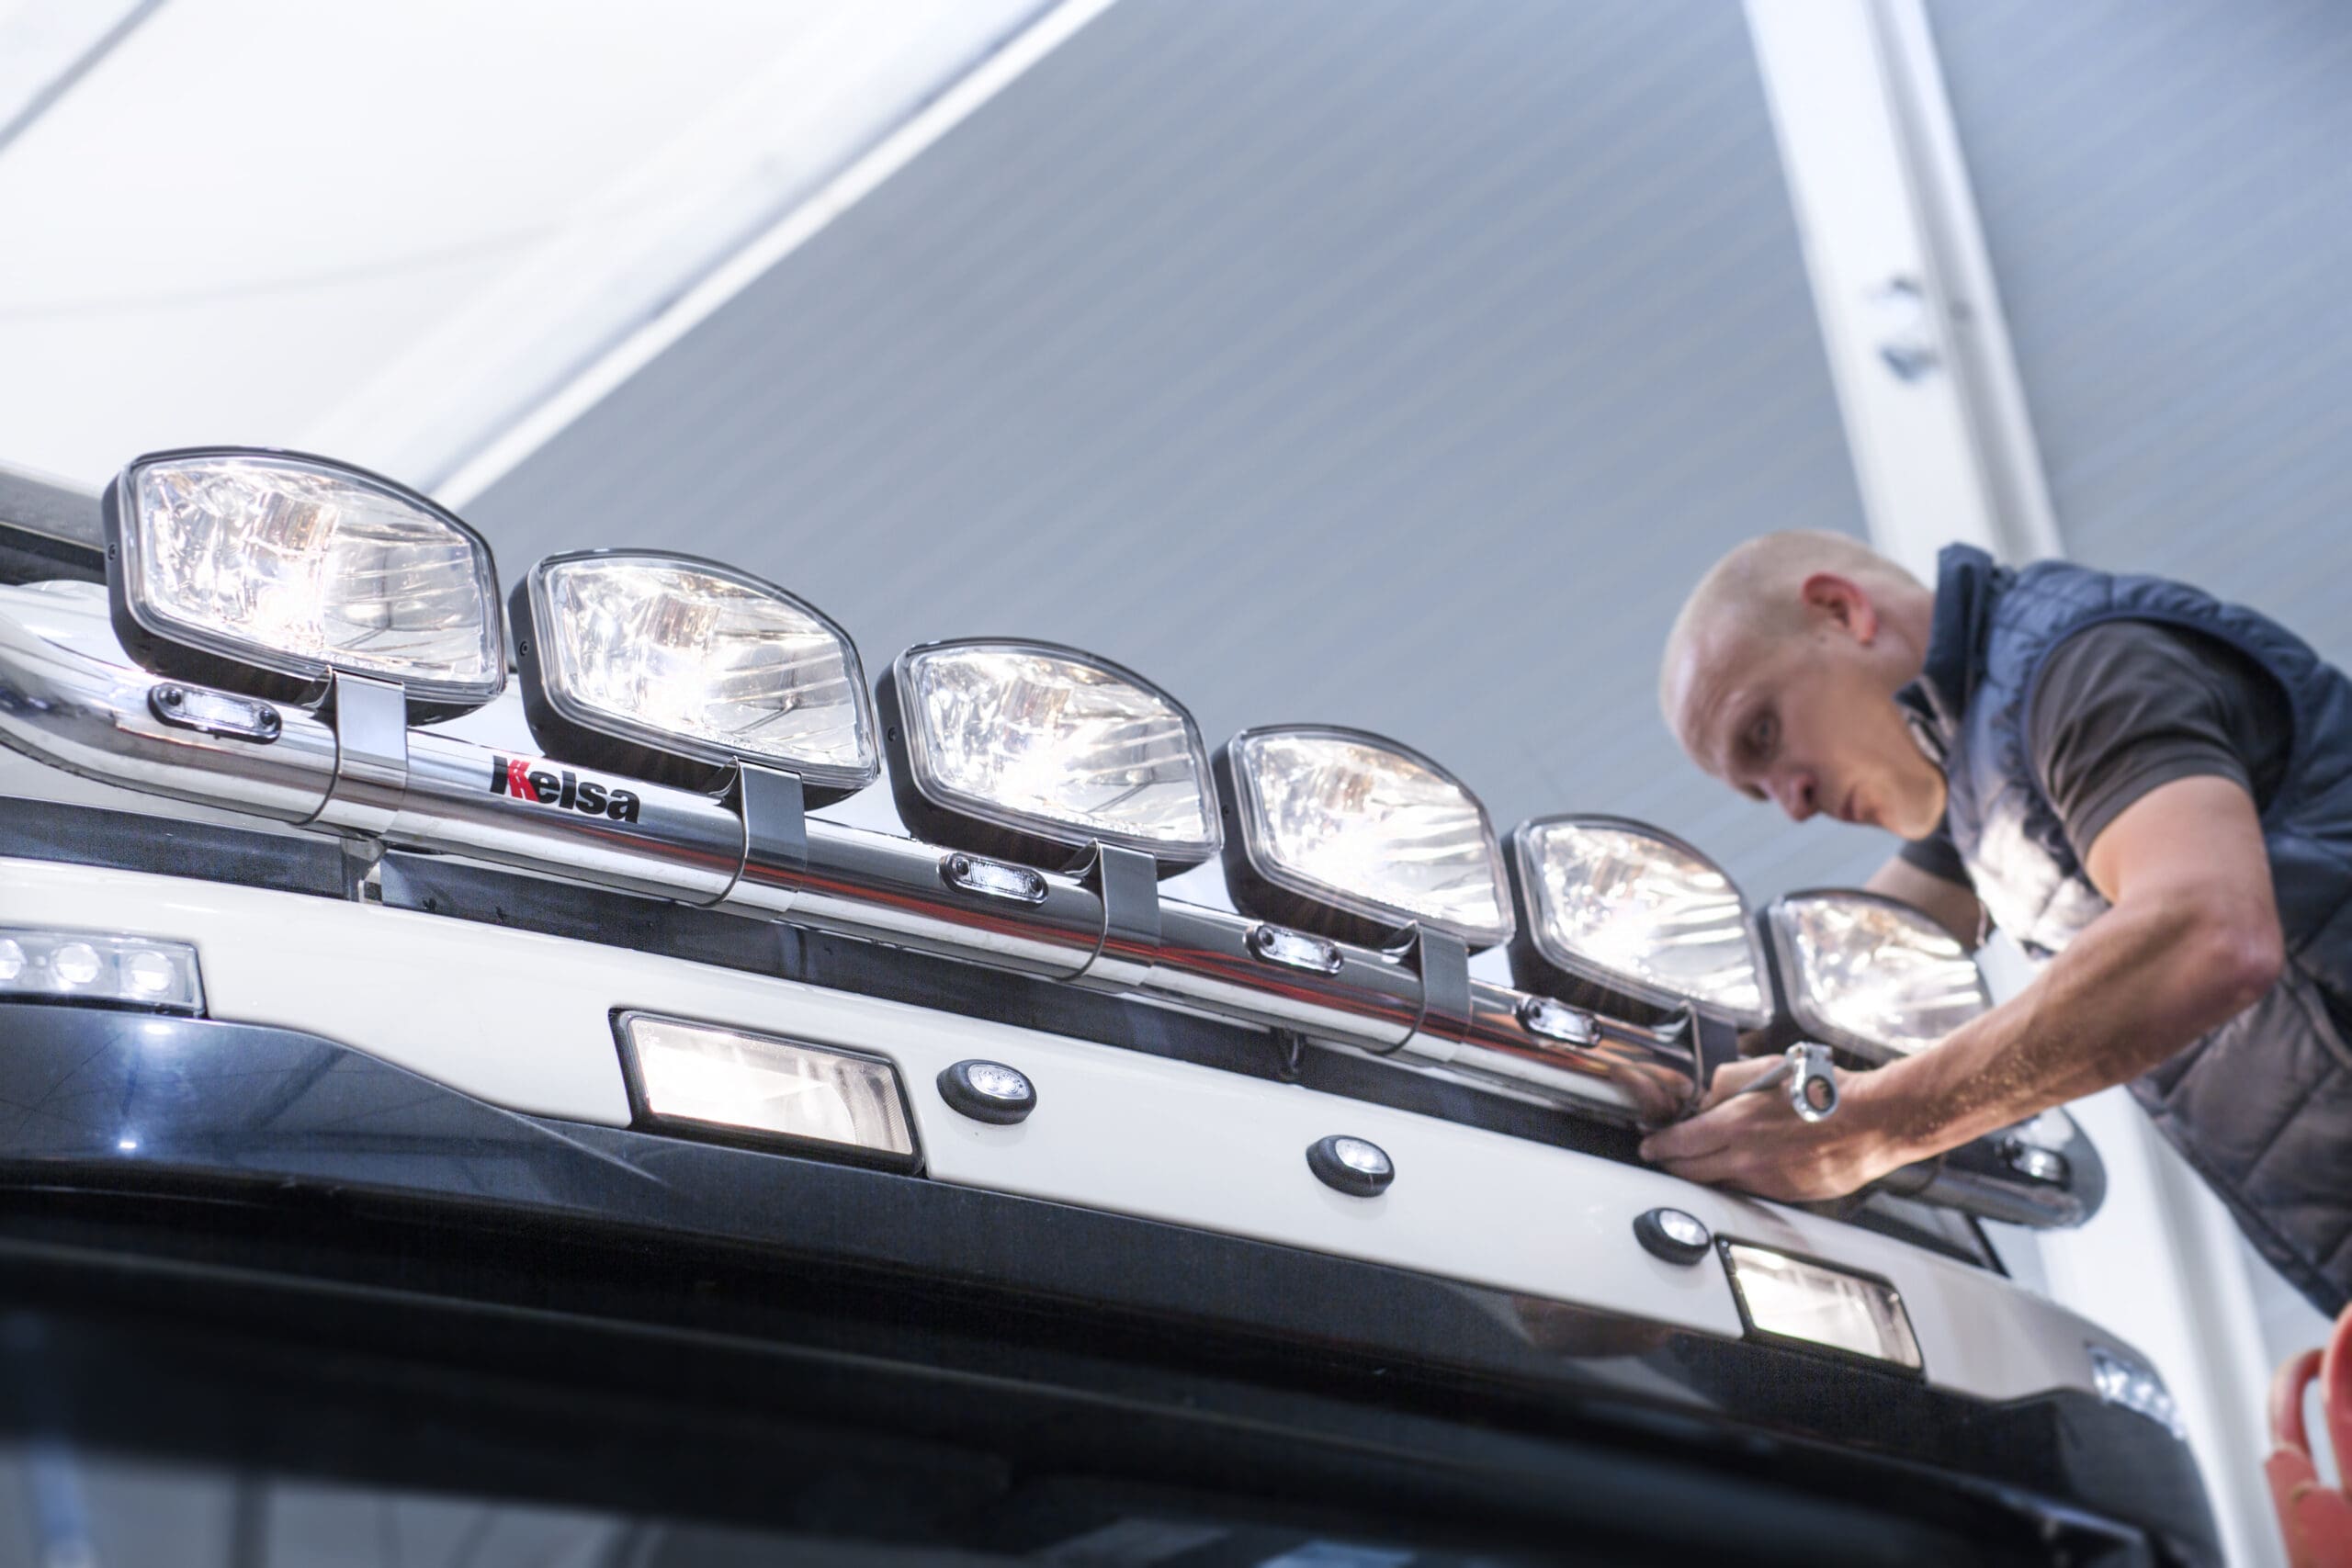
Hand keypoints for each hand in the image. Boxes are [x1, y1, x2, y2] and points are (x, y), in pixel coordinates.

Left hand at [1637, 1054, 1907, 1202]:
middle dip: (1671, 1163)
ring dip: (1702, 1173)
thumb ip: (1727, 1081)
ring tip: (1696, 1161)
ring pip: (1719, 1183)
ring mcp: (1767, 1180)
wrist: (1872, 1121)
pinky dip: (1735, 1180)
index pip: (1680, 1143)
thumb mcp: (1767, 1069)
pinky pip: (1748, 1190)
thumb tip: (1704, 1096)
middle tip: (1662, 1156)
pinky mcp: (1787, 1194)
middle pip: (1691, 1171)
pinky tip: (1738, 1167)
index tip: (1649, 1145)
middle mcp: (1747, 1158)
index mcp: (1737, 1124)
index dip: (1659, 1145)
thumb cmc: (1825, 1090)